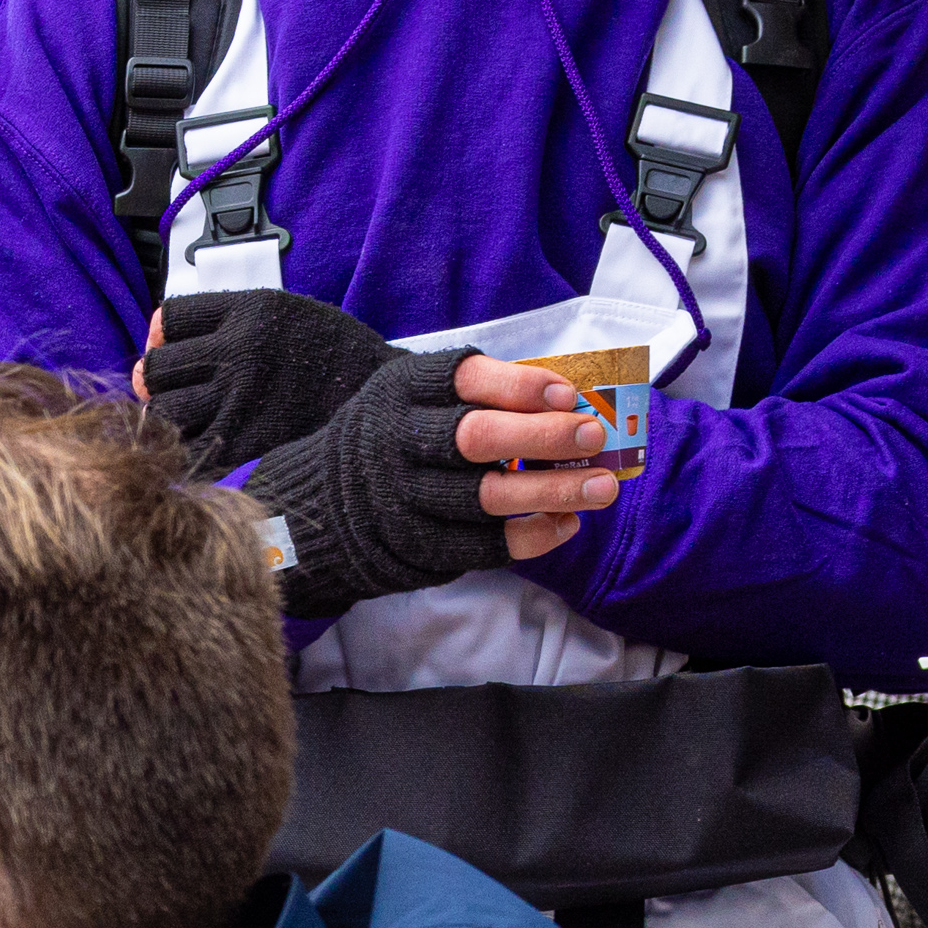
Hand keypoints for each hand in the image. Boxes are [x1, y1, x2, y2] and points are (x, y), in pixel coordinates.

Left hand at [136, 285, 394, 464]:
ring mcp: (240, 400)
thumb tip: (160, 330)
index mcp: (249, 311)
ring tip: (184, 410)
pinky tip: (198, 437)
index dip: (163, 331)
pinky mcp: (245, 442)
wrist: (379, 393)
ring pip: (163, 410)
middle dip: (157, 375)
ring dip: (165, 411)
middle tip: (173, 382)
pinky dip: (184, 446)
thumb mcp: (282, 310)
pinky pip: (188, 447)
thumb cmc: (329, 350)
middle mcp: (239, 353)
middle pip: (157, 366)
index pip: (169, 317)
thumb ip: (226, 316)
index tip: (170, 340)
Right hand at [234, 352, 617, 605]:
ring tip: (603, 486)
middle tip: (593, 437)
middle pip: (476, 439)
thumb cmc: (399, 438)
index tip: (568, 395)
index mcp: (402, 392)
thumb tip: (571, 404)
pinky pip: (482, 547)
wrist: (324, 505)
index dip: (520, 387)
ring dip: (553, 492)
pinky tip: (567, 522)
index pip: (464, 380)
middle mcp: (397, 443)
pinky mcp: (415, 545)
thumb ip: (482, 393)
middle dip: (543, 437)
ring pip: (486, 497)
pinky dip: (532, 536)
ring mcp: (403, 499)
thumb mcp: (419, 395)